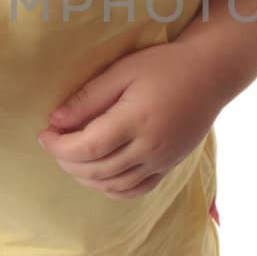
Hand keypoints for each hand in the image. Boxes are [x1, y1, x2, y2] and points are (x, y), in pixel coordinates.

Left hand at [36, 42, 219, 198]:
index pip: (86, 148)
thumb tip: (55, 121)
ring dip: (84, 177)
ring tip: (71, 157)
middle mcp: (150, 148)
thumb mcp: (123, 71)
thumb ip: (89, 98)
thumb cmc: (165, 65)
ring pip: (113, 185)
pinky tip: (98, 175)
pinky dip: (110, 189)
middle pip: (96, 170)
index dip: (59, 147)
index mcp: (136, 121)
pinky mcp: (169, 166)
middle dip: (66, 161)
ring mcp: (162, 161)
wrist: (211, 74)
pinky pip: (135, 190)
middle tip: (54, 144)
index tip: (44, 134)